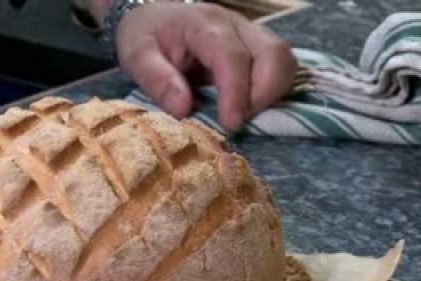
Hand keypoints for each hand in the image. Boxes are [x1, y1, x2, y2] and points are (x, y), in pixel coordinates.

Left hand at [102, 2, 297, 131]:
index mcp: (203, 24)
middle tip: (238, 121)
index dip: (236, 92)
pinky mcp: (257, 46)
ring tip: (244, 115)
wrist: (153, 17)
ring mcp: (251, 33)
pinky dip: (273, 90)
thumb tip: (183, 110)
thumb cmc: (145, 36)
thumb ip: (156, 79)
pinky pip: (281, 67)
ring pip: (284, 59)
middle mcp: (235, 24)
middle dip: (264, 93)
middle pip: (273, 53)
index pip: (231, 56)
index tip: (230, 124)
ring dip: (272, 93)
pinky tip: (248, 107)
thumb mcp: (136, 55)